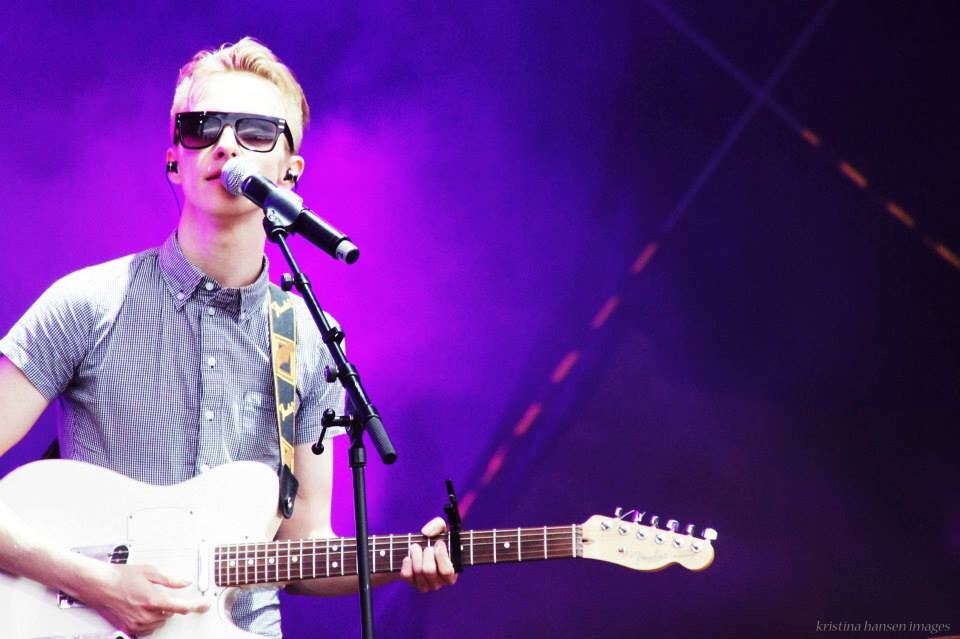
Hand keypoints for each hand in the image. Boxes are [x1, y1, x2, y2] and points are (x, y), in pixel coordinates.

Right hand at [84, 563, 208, 635]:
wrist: (99, 585)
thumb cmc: (120, 577)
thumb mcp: (150, 571)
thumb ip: (170, 578)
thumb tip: (185, 582)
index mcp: (153, 600)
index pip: (182, 607)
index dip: (196, 606)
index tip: (204, 605)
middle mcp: (146, 615)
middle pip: (170, 615)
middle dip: (169, 605)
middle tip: (157, 593)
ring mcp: (137, 624)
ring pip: (160, 622)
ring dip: (159, 613)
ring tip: (146, 599)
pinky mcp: (129, 629)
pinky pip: (148, 628)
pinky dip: (150, 620)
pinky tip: (142, 609)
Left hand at [400, 516, 458, 591]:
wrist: (418, 548)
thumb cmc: (434, 539)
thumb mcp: (440, 528)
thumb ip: (438, 525)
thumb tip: (427, 533)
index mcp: (451, 573)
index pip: (447, 572)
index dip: (441, 556)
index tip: (439, 543)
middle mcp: (439, 582)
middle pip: (429, 571)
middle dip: (426, 554)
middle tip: (426, 546)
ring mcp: (426, 585)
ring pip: (419, 572)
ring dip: (416, 555)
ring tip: (415, 547)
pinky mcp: (412, 583)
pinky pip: (407, 575)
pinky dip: (407, 564)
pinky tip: (408, 557)